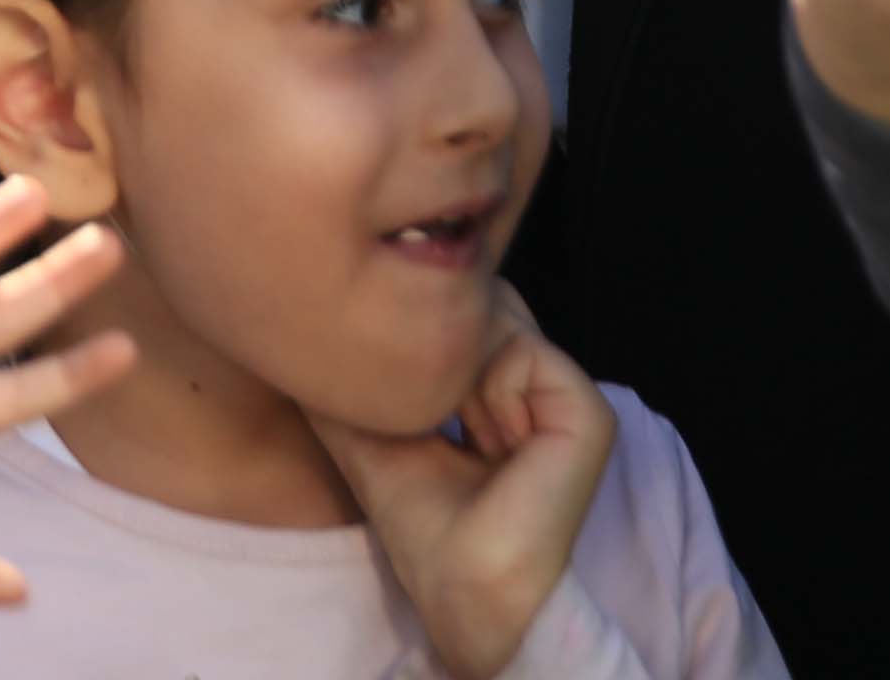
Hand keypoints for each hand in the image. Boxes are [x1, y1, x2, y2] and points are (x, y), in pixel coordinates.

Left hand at [307, 288, 619, 679]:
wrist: (463, 586)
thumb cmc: (424, 526)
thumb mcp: (372, 432)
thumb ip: (352, 377)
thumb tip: (303, 326)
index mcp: (500, 388)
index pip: (464, 312)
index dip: (423, 333)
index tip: (398, 385)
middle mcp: (537, 383)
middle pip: (481, 303)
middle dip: (440, 348)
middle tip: (430, 418)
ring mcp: (566, 396)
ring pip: (498, 319)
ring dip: (459, 373)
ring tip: (460, 434)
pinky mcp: (586, 412)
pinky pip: (524, 354)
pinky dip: (492, 393)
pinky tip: (491, 445)